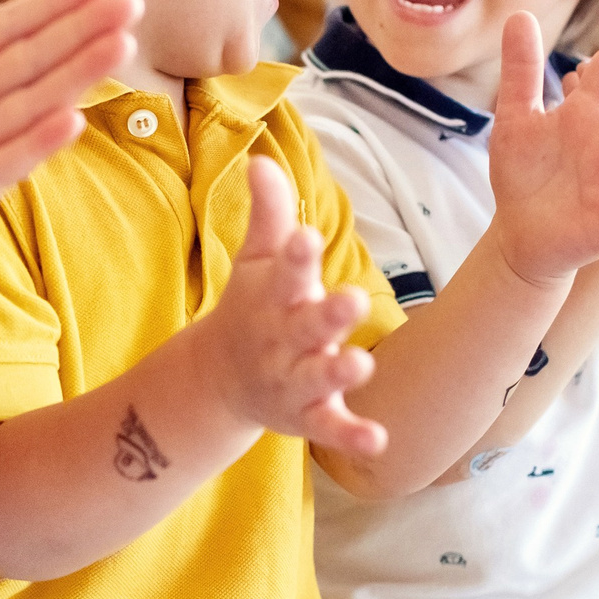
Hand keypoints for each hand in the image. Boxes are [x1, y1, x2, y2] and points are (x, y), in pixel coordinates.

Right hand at [196, 155, 384, 456]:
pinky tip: (379, 440)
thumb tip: (261, 158)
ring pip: (318, 376)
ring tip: (361, 364)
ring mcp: (295, 379)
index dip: (295, 255)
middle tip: (352, 300)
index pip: (286, 270)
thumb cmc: (253, 307)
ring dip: (339, 371)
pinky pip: (331, 426)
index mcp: (276, 296)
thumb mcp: (257, 261)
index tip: (306, 236)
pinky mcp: (309, 415)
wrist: (219, 381)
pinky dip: (352, 436)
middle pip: (306, 324)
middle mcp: (285, 338)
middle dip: (329, 313)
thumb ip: (267, 212)